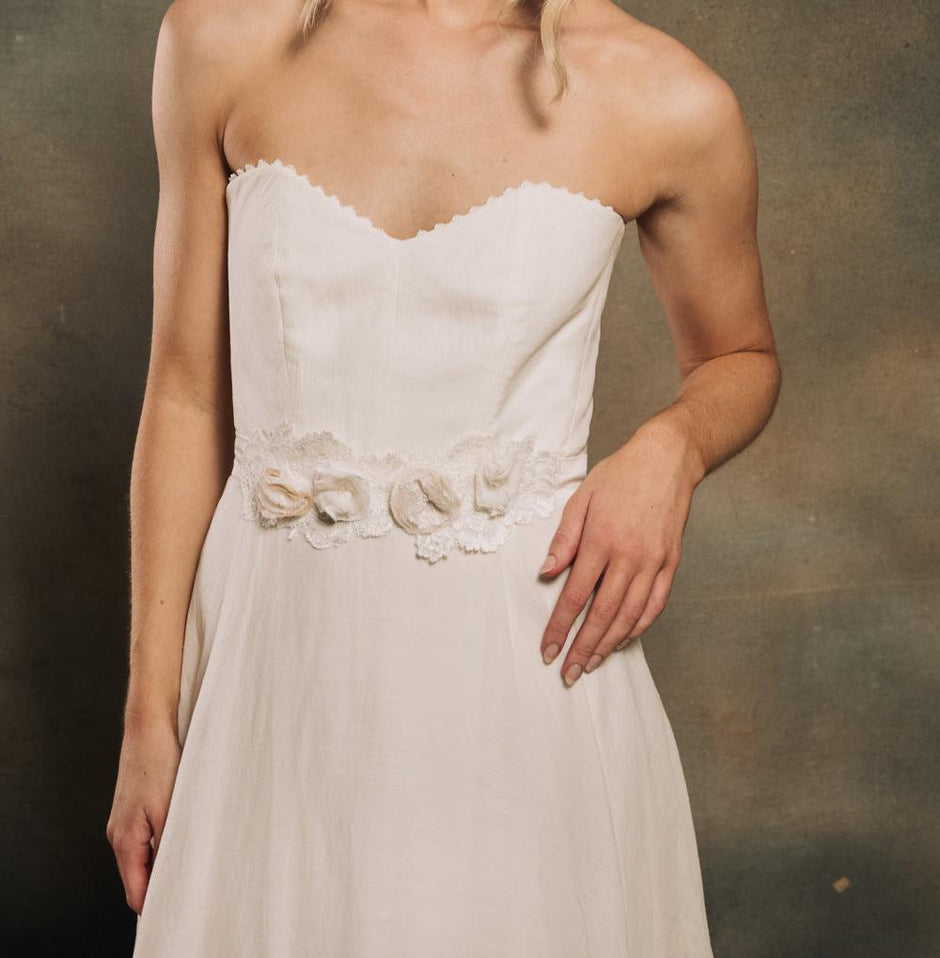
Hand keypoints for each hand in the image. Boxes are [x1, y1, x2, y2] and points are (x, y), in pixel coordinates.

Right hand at [106, 712, 180, 913]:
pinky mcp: (135, 808)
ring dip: (164, 864)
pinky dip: (163, 845)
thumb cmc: (158, 764)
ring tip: (192, 868)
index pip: (136, 893)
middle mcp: (120, 836)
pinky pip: (147, 839)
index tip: (180, 913)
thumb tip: (172, 879)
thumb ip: (168, 847)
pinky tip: (183, 839)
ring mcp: (126, 822)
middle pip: (138, 878)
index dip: (156, 907)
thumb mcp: (169, 810)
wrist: (150, 727)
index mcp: (125, 842)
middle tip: (192, 893)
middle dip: (162, 887)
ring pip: (144, 858)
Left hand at [538, 421, 700, 685]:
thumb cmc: (619, 475)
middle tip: (568, 673)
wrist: (668, 459)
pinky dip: (637, 627)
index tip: (548, 650)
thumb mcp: (582, 497)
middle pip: (602, 615)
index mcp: (601, 540)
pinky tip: (623, 640)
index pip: (575, 595)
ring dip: (608, 645)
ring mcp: (654, 562)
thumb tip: (547, 572)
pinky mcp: (671, 564)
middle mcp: (629, 557)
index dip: (560, 627)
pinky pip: (654, 605)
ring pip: (629, 616)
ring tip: (591, 664)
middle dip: (582, 648)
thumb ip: (564, 538)